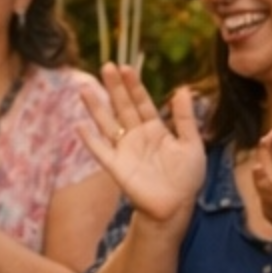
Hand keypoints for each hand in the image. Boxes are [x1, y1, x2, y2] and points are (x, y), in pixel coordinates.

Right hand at [75, 62, 206, 226]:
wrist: (176, 206)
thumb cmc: (186, 178)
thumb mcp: (192, 144)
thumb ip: (185, 118)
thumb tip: (182, 89)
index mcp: (155, 129)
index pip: (141, 101)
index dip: (133, 85)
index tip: (125, 67)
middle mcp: (137, 136)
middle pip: (122, 107)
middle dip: (114, 87)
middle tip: (106, 66)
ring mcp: (125, 151)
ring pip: (107, 124)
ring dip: (96, 107)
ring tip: (84, 88)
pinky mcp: (117, 168)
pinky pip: (101, 151)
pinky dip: (90, 140)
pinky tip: (79, 126)